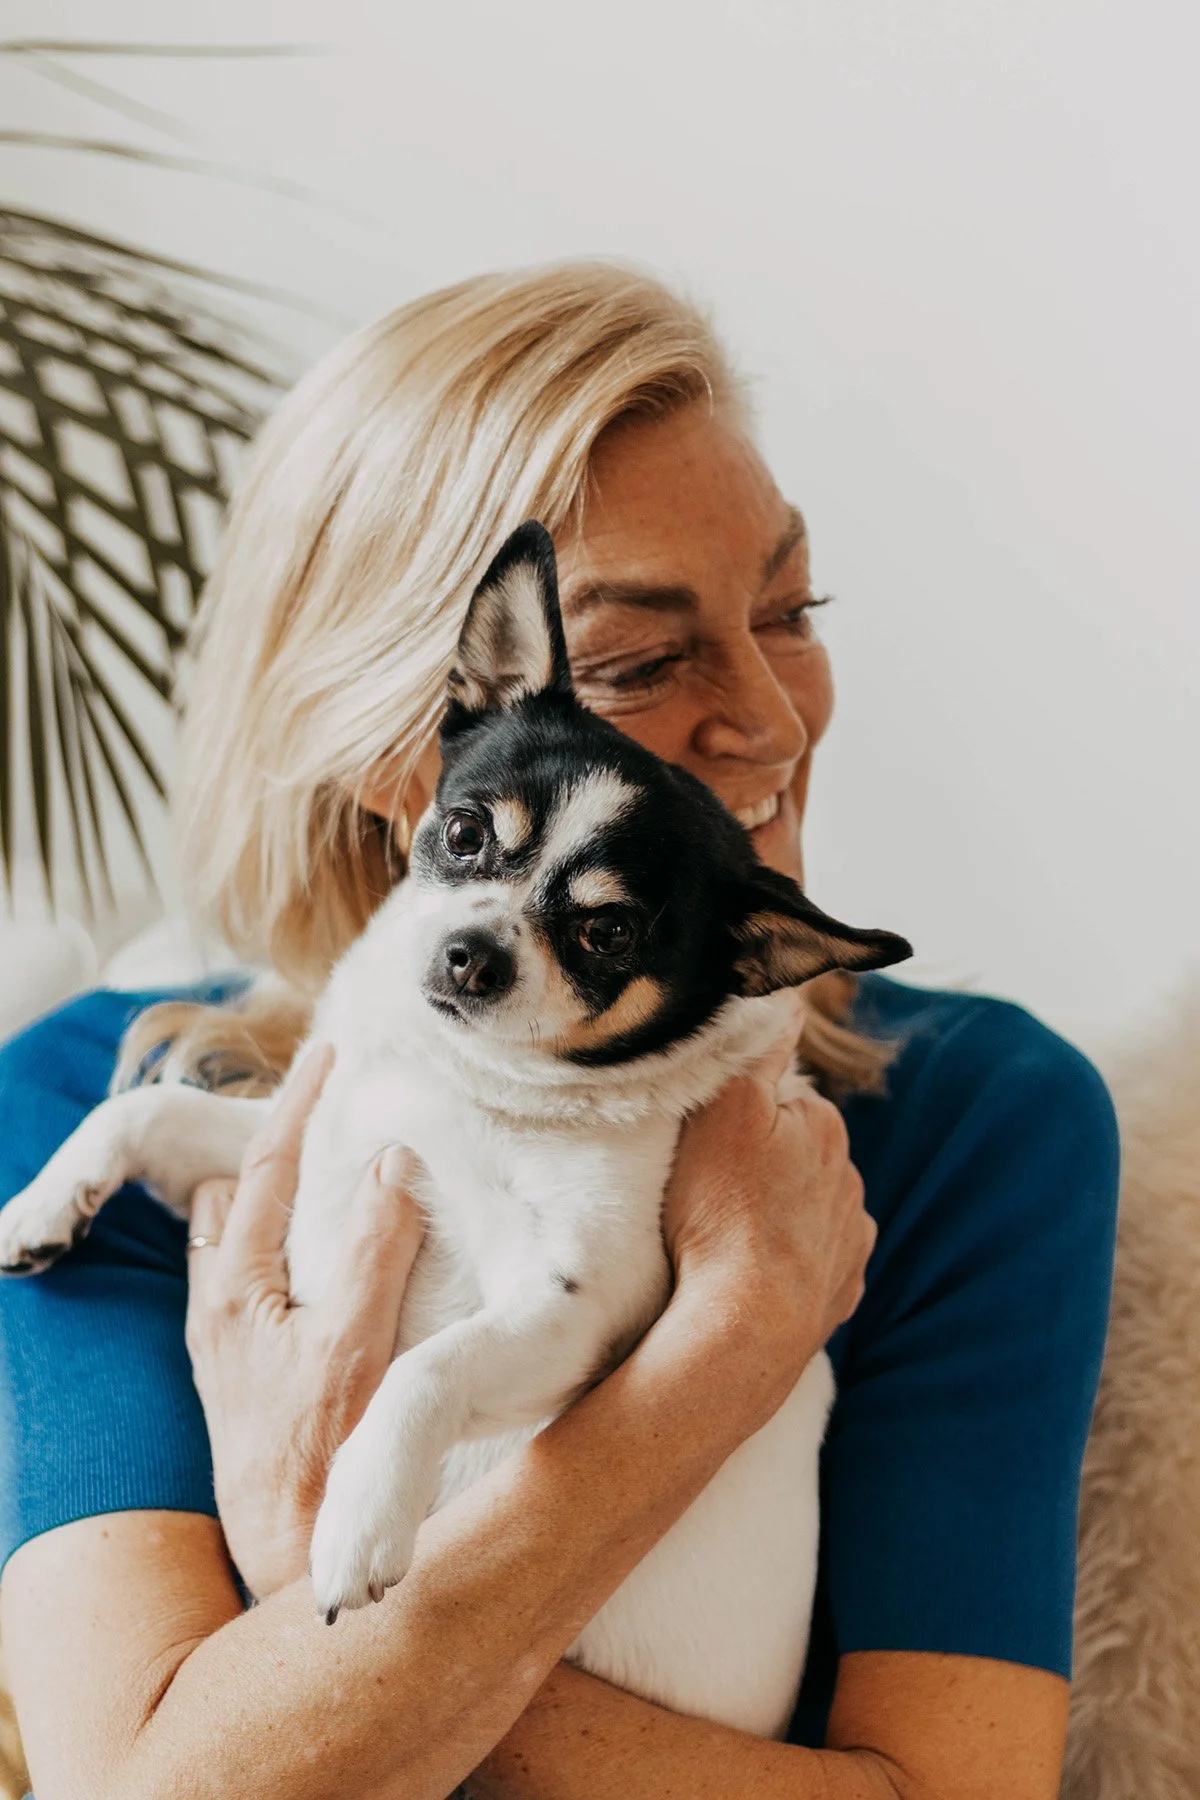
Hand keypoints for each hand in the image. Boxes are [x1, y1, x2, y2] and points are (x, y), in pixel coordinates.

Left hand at [184, 1046, 423, 1599]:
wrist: (291, 1551)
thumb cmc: (326, 1455)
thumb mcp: (360, 1348)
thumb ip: (375, 1251)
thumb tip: (389, 1161)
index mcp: (237, 1290)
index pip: (267, 1165)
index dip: (299, 1102)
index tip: (329, 1050)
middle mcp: (216, 1307)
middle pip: (239, 1193)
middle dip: (279, 1142)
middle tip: (329, 1101)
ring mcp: (223, 1340)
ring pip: (238, 1237)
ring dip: (275, 1195)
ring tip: (326, 1165)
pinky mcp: (240, 1369)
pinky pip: (250, 1275)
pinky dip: (281, 1241)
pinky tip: (320, 1256)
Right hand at [663, 997, 874, 1383]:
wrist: (743, 1326)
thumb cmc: (722, 1213)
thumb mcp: (726, 1112)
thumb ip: (759, 1052)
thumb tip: (790, 998)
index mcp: (824, 1126)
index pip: (780, 1098)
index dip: (740, 1114)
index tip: (706, 1140)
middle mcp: (850, 1177)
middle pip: (797, 1152)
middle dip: (764, 1162)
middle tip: (709, 1187)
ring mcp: (850, 1237)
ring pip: (809, 1206)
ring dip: (778, 1212)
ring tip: (728, 1236)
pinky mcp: (842, 1289)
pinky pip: (816, 1262)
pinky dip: (791, 1261)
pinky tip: (756, 1272)